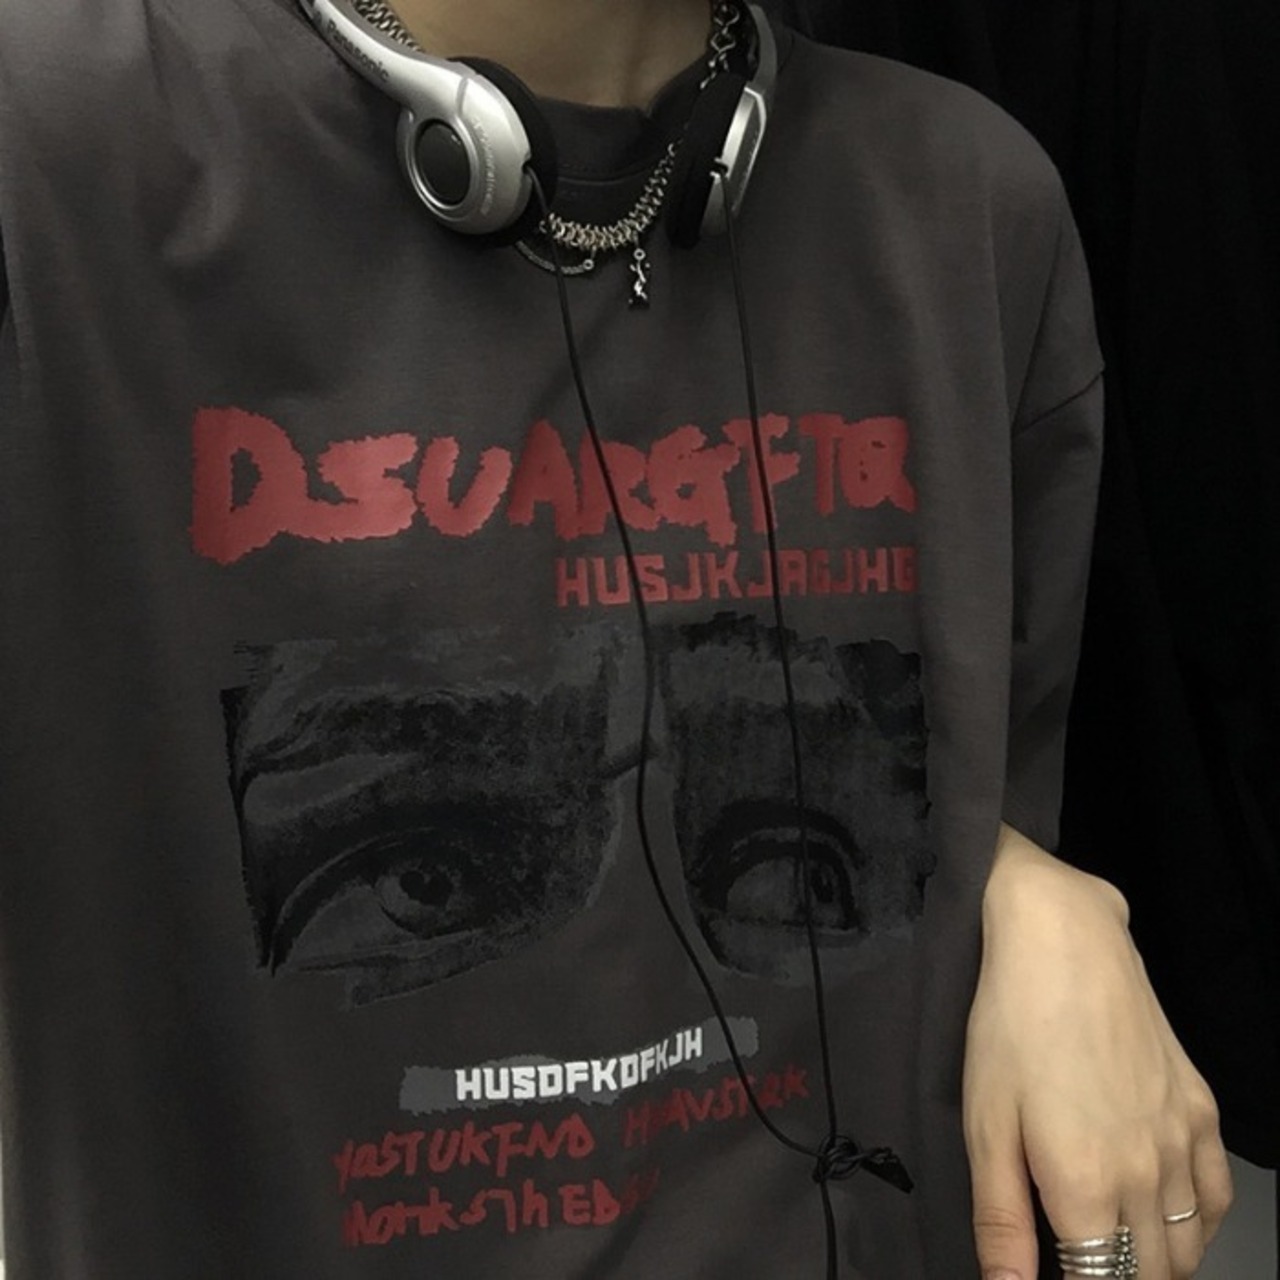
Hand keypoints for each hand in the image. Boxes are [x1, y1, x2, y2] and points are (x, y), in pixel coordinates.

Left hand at [963, 825, 1232, 1279]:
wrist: (1065, 942)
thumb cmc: (1011, 1028)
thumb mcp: (985, 1125)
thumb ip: (1001, 1220)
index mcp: (1088, 1187)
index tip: (1054, 1275)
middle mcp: (1148, 1177)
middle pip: (1148, 1277)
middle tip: (1074, 1255)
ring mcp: (1184, 1143)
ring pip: (1188, 1249)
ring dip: (1152, 1264)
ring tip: (1109, 1248)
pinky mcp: (1201, 1110)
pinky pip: (1215, 1199)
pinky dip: (1196, 1227)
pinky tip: (1163, 1217)